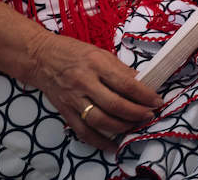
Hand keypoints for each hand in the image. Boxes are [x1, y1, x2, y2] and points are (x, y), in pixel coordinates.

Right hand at [21, 29, 164, 151]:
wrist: (40, 58)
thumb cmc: (73, 52)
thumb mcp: (100, 53)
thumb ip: (120, 69)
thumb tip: (141, 82)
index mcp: (97, 64)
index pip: (126, 84)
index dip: (144, 95)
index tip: (157, 101)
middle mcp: (85, 82)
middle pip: (115, 104)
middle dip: (136, 113)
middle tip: (150, 115)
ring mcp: (74, 99)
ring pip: (100, 120)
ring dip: (121, 127)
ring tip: (135, 126)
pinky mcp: (65, 111)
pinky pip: (83, 131)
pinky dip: (98, 142)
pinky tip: (112, 145)